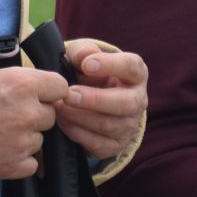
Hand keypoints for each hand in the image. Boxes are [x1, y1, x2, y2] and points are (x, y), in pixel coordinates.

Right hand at [0, 67, 64, 179]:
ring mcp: (23, 141)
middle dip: (35, 115)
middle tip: (9, 116)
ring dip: (24, 137)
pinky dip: (19, 159)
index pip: (61, 87)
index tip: (41, 96)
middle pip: (50, 116)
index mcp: (24, 84)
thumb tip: (33, 88)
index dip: (49, 92)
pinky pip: (31, 163)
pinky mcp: (14, 165)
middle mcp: (29, 112)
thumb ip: (17, 82)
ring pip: (39, 140)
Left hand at [54, 40, 148, 161]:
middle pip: (126, 103)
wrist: (88, 101)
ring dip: (80, 117)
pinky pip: (98, 144)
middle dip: (95, 100)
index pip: (131, 67)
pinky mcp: (116, 145)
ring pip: (109, 125)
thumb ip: (83, 51)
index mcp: (135, 73)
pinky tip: (62, 121)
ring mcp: (129, 125)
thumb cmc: (88, 73)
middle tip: (69, 94)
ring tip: (58, 107)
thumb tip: (83, 58)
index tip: (87, 65)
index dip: (111, 65)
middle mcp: (138, 100)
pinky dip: (77, 133)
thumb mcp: (84, 56)